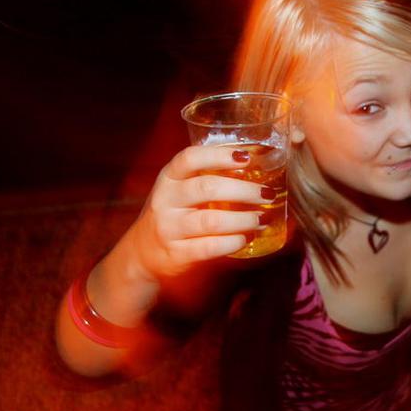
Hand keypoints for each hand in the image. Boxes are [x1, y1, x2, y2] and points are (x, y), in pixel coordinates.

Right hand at [124, 144, 271, 283]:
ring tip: (262, 219)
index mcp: (169, 178)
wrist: (143, 254)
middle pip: (207, 188)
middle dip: (244, 190)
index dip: (219, 155)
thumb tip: (260, 167)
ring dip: (244, 219)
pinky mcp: (177, 254)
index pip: (190, 158)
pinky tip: (246, 238)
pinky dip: (233, 242)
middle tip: (267, 194)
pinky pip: (210, 247)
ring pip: (211, 220)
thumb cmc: (174, 215)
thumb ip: (207, 178)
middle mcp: (166, 200)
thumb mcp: (180, 190)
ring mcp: (169, 228)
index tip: (246, 158)